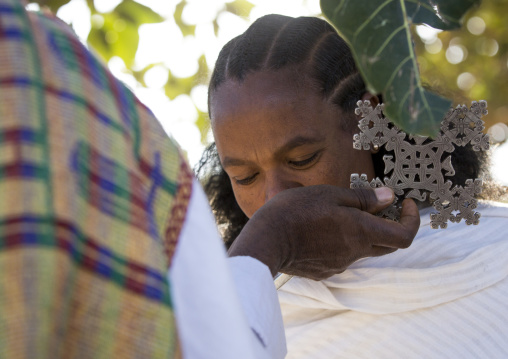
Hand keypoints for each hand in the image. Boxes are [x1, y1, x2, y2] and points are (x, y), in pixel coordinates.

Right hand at [228, 185, 419, 279]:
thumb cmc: (296, 211)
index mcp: (361, 231)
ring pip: (361, 248)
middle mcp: (355, 252)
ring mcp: (340, 264)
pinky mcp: (324, 271)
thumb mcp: (331, 194)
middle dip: (389, 225)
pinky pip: (342, 256)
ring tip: (336, 213)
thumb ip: (363, 198)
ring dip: (361, 232)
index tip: (406, 204)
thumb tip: (389, 197)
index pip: (403, 236)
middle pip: (386, 245)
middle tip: (377, 206)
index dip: (412, 220)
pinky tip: (320, 229)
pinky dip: (341, 242)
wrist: (266, 240)